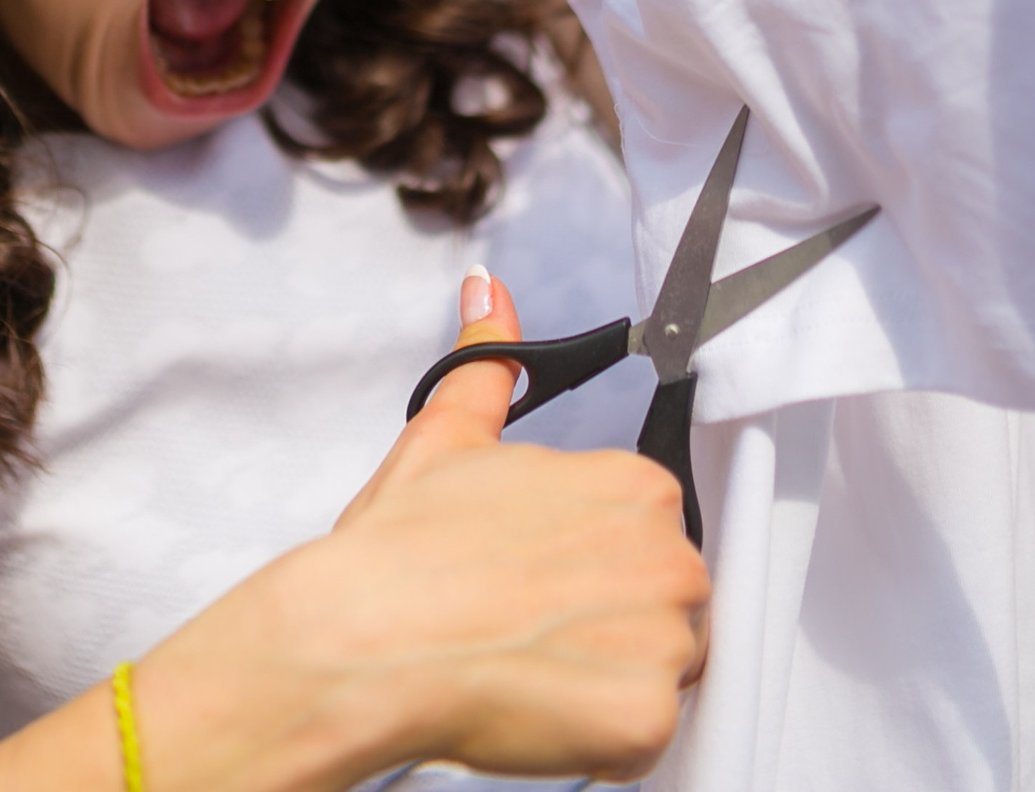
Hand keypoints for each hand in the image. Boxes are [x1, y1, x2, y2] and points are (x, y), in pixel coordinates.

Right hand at [126, 271, 709, 791]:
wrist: (365, 640)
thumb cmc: (403, 553)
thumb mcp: (447, 436)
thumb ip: (488, 363)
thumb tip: (490, 295)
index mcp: (636, 488)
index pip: (651, 535)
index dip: (594, 564)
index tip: (548, 580)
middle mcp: (668, 558)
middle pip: (669, 603)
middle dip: (609, 621)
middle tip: (530, 628)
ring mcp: (663, 644)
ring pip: (661, 672)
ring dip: (606, 679)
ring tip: (528, 669)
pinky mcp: (645, 722)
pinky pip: (646, 740)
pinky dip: (598, 738)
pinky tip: (537, 710)